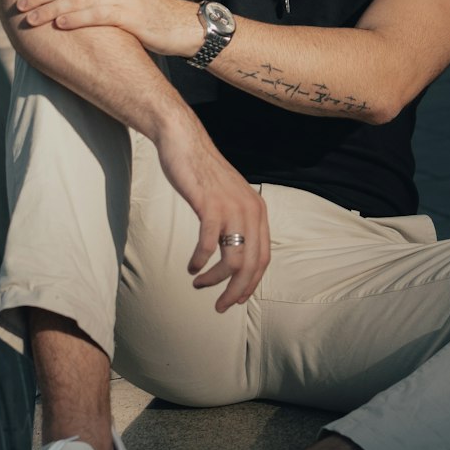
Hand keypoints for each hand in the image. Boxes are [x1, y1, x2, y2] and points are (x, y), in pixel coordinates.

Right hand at [154, 123, 270, 311]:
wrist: (185, 143)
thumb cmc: (202, 174)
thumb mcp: (228, 199)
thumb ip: (235, 222)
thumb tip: (234, 252)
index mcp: (258, 212)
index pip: (263, 259)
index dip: (251, 283)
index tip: (237, 298)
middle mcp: (251, 211)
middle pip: (251, 265)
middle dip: (236, 291)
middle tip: (220, 307)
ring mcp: (232, 208)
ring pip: (233, 259)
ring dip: (215, 280)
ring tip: (199, 284)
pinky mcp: (210, 205)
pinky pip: (208, 244)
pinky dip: (200, 261)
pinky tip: (191, 267)